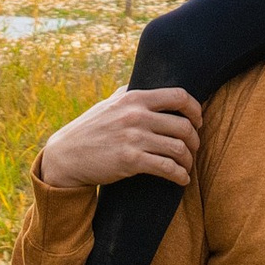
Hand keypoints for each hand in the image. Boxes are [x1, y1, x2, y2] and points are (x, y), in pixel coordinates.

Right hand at [37, 84, 202, 194]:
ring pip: (178, 148)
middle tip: (193, 148)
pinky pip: (167, 168)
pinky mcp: (131, 161)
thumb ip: (128, 93)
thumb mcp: (108, 104)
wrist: (66, 156)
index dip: (196, 109)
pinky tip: (182, 179)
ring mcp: (133, 138)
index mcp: (134, 98)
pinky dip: (180, 175)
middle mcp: (136, 115)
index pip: (178, 96)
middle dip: (194, 139)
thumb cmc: (89, 129)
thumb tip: (148, 85)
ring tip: (187, 166)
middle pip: (184, 125)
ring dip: (188, 160)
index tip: (198, 121)